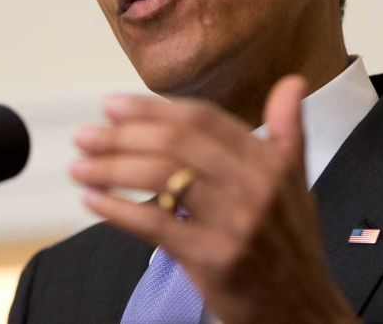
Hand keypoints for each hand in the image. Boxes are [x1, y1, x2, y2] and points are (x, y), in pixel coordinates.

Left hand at [71, 76, 357, 323]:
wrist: (303, 308)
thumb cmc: (291, 242)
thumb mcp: (295, 181)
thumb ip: (288, 130)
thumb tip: (291, 81)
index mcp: (271, 160)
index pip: (202, 120)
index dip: (151, 109)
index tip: (112, 105)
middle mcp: (255, 185)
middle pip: (175, 144)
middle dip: (121, 136)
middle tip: (85, 135)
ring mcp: (234, 222)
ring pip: (161, 178)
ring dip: (110, 168)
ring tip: (79, 166)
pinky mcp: (213, 258)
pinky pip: (155, 224)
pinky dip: (117, 210)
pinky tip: (92, 200)